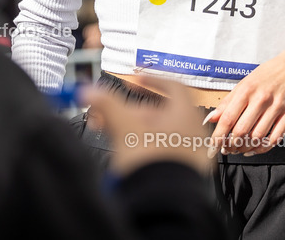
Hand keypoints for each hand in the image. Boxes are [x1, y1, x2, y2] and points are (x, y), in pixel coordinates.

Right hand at [84, 77, 212, 176]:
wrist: (163, 204)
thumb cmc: (151, 164)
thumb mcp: (124, 128)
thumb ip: (107, 105)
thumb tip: (89, 91)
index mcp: (186, 114)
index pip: (173, 86)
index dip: (152, 80)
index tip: (137, 81)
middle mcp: (195, 132)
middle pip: (161, 112)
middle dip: (133, 112)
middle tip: (112, 116)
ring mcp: (193, 154)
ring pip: (162, 133)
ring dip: (137, 130)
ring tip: (117, 135)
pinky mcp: (187, 173)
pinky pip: (167, 151)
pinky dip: (148, 147)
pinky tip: (130, 154)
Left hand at [206, 48, 284, 155]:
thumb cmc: (266, 76)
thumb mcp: (243, 84)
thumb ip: (226, 103)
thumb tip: (210, 119)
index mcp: (246, 90)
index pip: (227, 119)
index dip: (217, 137)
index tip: (212, 148)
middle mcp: (262, 98)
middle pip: (241, 131)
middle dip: (231, 145)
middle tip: (227, 149)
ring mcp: (276, 107)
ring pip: (257, 137)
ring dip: (245, 148)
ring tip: (239, 149)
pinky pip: (275, 138)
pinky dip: (263, 148)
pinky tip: (255, 148)